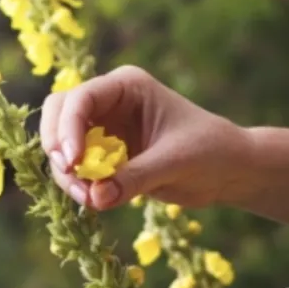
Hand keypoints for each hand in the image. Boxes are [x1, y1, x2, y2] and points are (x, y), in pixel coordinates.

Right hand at [39, 65, 251, 209]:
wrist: (230, 170)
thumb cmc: (210, 152)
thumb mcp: (175, 162)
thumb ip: (135, 178)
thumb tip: (95, 198)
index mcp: (127, 86)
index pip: (80, 99)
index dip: (68, 129)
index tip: (73, 163)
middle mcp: (110, 102)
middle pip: (59, 114)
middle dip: (58, 147)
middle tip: (74, 180)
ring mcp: (105, 128)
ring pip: (62, 144)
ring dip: (67, 172)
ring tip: (89, 199)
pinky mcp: (107, 156)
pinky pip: (78, 168)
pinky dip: (78, 184)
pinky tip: (94, 200)